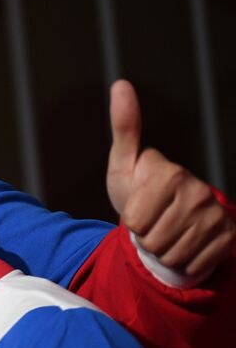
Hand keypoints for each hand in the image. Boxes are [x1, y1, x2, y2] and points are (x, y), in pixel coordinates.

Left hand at [107, 80, 234, 279]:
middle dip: (146, 237)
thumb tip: (121, 83)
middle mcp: (199, 192)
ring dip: (163, 250)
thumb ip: (125, 127)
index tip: (139, 206)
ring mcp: (217, 215)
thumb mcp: (125, 162)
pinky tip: (185, 243)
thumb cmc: (139, 189)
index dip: (130, 221)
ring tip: (166, 231)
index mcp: (171, 173)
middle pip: (152, 241)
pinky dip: (183, 260)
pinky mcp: (229, 238)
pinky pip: (193, 264)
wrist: (170, 217)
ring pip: (171, 255)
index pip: (135, 222)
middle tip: (153, 221)